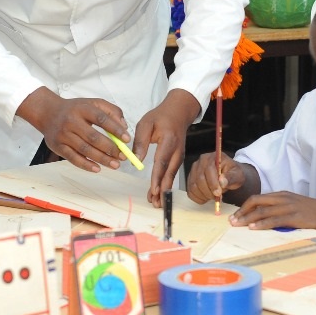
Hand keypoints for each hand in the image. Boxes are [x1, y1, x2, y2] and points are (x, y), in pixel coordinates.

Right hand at [16, 87, 127, 172]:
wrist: (48, 113)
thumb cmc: (75, 109)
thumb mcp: (93, 103)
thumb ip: (111, 111)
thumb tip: (124, 127)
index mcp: (82, 108)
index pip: (101, 118)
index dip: (115, 129)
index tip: (127, 139)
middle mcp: (71, 121)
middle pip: (93, 137)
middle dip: (110, 148)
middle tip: (122, 156)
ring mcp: (63, 134)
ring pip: (85, 149)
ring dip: (102, 159)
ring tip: (115, 164)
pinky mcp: (58, 146)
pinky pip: (73, 158)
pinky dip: (86, 165)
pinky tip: (98, 169)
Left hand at [132, 90, 199, 206]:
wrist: (179, 111)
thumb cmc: (160, 117)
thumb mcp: (146, 124)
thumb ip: (140, 142)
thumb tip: (135, 160)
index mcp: (169, 140)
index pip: (162, 162)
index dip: (157, 177)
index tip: (154, 190)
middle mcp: (177, 150)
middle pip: (170, 173)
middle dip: (163, 189)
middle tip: (156, 203)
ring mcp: (180, 155)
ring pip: (172, 175)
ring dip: (164, 189)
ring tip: (156, 202)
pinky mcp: (179, 158)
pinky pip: (172, 172)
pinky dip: (166, 183)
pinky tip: (159, 192)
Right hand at [186, 152, 247, 204]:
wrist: (229, 175)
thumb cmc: (233, 174)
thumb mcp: (237, 175)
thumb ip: (231, 178)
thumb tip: (222, 182)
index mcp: (212, 157)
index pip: (209, 169)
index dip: (212, 183)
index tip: (218, 193)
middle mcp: (200, 162)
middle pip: (199, 179)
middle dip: (208, 191)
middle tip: (216, 197)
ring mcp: (194, 170)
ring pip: (193, 186)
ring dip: (203, 195)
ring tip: (212, 197)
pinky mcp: (191, 179)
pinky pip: (190, 191)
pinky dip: (197, 198)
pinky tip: (205, 199)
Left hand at [230, 191, 315, 230]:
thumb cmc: (310, 213)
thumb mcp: (293, 206)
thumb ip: (279, 209)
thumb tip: (263, 219)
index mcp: (281, 195)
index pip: (257, 198)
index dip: (244, 207)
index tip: (235, 216)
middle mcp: (282, 198)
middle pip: (256, 201)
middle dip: (242, 212)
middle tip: (231, 222)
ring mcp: (288, 207)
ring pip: (263, 211)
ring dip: (248, 219)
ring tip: (238, 225)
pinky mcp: (294, 217)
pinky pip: (274, 220)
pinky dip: (262, 224)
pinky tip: (253, 229)